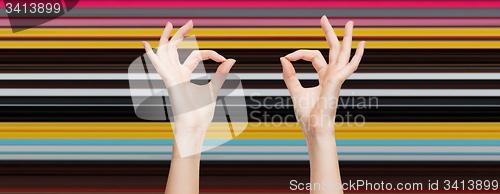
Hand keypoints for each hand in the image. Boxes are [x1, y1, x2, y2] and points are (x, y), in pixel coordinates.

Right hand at [142, 21, 235, 153]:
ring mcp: (170, 77)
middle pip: (176, 49)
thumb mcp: (214, 88)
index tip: (223, 59)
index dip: (210, 54)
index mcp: (184, 76)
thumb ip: (220, 74)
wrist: (194, 126)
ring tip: (169, 23)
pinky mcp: (170, 82)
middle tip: (190, 22)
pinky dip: (152, 55)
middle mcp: (175, 74)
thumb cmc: (201, 113)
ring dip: (166, 38)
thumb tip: (231, 60)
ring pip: (166, 52)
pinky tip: (146, 44)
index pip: (195, 55)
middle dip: (182, 35)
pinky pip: (159, 66)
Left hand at [280, 16, 364, 138]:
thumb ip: (290, 75)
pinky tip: (361, 46)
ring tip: (350, 23)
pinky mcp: (337, 83)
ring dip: (346, 38)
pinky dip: (356, 57)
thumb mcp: (295, 91)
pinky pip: (348, 67)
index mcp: (324, 77)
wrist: (314, 128)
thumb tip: (283, 58)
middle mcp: (333, 75)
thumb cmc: (308, 115)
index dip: (300, 54)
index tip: (288, 56)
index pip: (314, 56)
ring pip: (343, 53)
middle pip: (333, 49)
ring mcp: (337, 79)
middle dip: (329, 33)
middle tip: (324, 18)